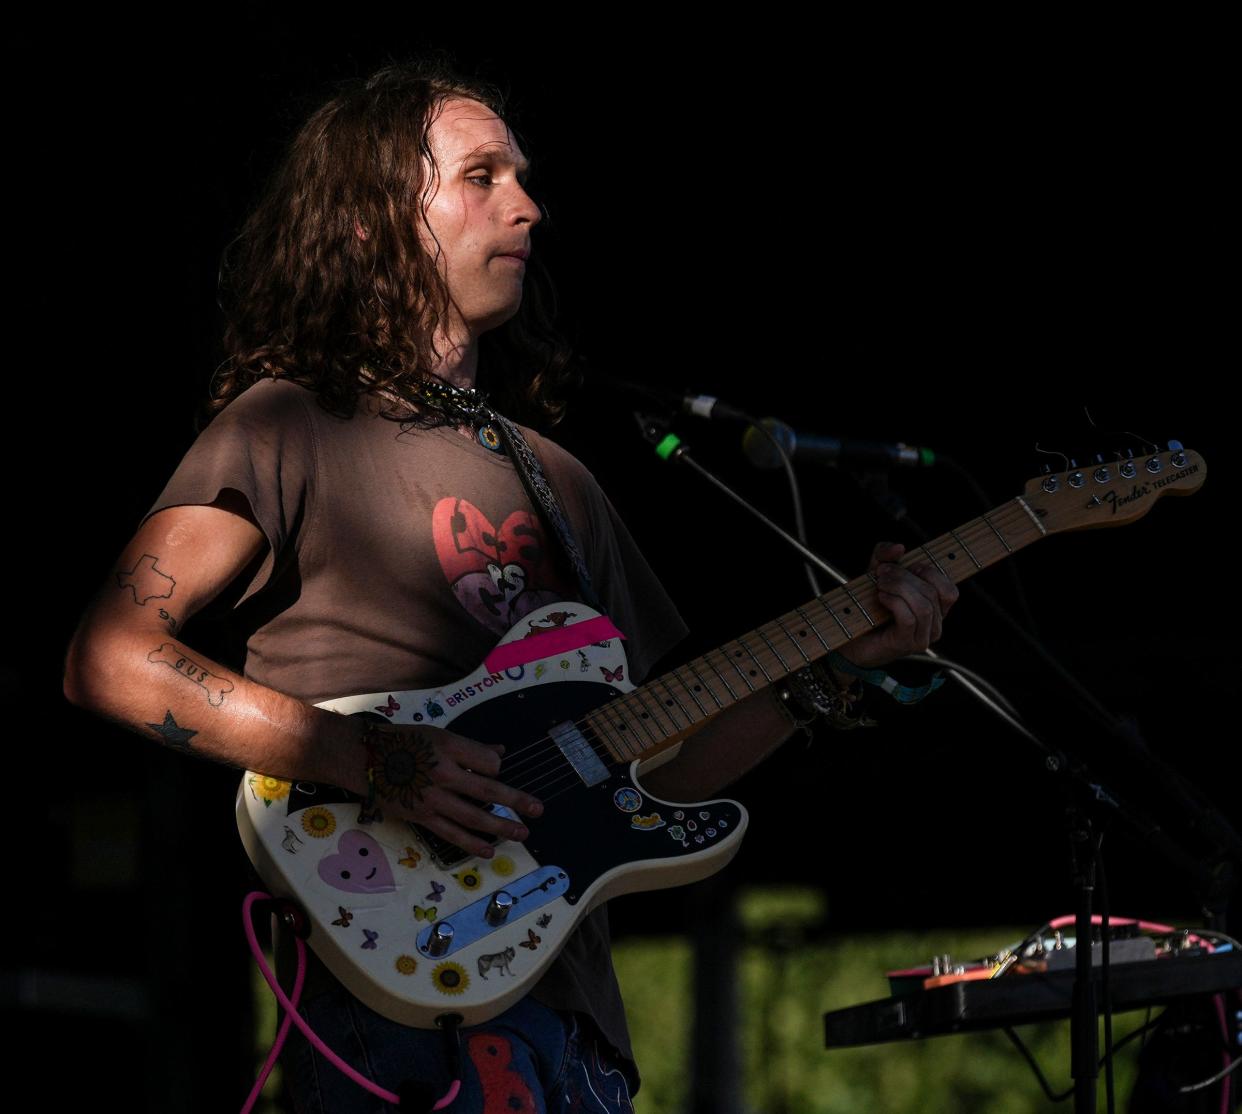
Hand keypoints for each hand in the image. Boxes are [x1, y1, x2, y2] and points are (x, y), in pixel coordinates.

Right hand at [360, 720, 543, 858]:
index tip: (493, 770)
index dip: (496, 767)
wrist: (363, 760)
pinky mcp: (421, 817)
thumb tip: (501, 752)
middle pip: (488, 789)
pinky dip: (472, 843)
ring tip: (522, 833)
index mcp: (449, 747)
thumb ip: (470, 747)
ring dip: (501, 826)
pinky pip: (452, 834)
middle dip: (516, 800)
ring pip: (474, 816)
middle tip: (538, 809)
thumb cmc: (402, 742)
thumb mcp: (437, 735)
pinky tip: (489, 850)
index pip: (488, 762)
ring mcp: (433, 799)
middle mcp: (443, 773)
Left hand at [841, 542, 958, 670]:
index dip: (930, 573)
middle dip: (905, 577)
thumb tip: (900, 547)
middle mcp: (934, 626)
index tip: (906, 566)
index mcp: (935, 610)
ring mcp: (922, 638)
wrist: (849, 636)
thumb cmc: (867, 605)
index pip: (950, 591)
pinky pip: (909, 618)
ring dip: (899, 588)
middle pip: (932, 593)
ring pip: (923, 606)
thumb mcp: (876, 571)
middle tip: (882, 573)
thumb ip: (886, 554)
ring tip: (880, 585)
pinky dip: (894, 602)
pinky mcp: (906, 644)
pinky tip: (881, 597)